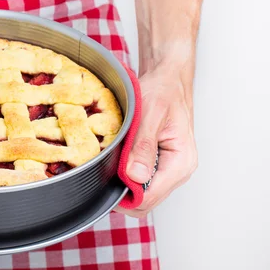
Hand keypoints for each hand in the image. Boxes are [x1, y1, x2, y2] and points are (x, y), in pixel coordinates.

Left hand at [116, 63, 197, 217]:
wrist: (167, 79)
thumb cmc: (163, 91)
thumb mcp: (150, 115)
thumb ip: (142, 146)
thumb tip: (135, 175)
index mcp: (181, 161)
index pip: (151, 196)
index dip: (126, 197)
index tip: (103, 186)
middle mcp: (178, 170)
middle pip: (146, 200)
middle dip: (122, 193)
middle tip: (98, 177)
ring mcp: (169, 168)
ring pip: (143, 192)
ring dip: (123, 184)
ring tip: (107, 168)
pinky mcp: (160, 163)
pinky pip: (142, 179)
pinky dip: (127, 175)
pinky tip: (116, 163)